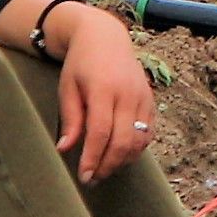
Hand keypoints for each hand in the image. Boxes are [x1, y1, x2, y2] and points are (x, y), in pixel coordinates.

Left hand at [52, 4, 158, 184]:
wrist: (105, 37)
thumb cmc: (81, 64)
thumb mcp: (67, 88)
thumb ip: (70, 119)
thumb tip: (65, 149)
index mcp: (103, 89)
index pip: (101, 132)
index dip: (92, 158)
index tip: (83, 176)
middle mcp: (127, 94)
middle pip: (123, 141)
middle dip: (108, 165)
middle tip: (93, 179)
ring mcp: (142, 97)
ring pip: (139, 140)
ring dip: (123, 160)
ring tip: (105, 169)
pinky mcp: (150, 100)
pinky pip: (148, 132)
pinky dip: (136, 148)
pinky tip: (121, 154)